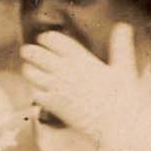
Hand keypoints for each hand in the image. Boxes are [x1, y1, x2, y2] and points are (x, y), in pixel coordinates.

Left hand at [22, 25, 148, 134]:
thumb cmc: (123, 96)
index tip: (43, 38)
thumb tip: (122, 26)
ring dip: (28, 69)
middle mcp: (65, 71)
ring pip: (31, 73)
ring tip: (29, 68)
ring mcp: (56, 88)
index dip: (46, 37)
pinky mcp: (53, 105)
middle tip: (27, 51)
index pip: (54, 40)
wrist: (116, 124)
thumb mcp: (123, 67)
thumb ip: (120, 46)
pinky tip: (36, 88)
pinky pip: (34, 93)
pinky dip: (33, 89)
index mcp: (80, 58)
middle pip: (37, 54)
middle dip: (29, 51)